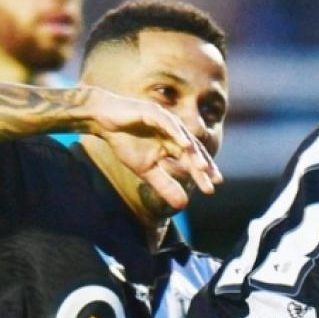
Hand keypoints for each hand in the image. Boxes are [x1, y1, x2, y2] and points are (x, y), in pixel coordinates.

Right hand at [82, 86, 221, 208]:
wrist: (103, 121)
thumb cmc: (126, 142)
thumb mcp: (146, 170)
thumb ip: (165, 185)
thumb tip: (183, 205)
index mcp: (174, 144)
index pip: (191, 161)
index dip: (202, 175)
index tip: (212, 190)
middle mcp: (174, 132)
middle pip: (193, 150)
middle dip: (204, 166)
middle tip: (215, 180)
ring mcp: (166, 120)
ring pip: (184, 137)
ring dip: (194, 152)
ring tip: (202, 167)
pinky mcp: (153, 112)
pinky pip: (168, 124)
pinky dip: (177, 133)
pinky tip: (185, 145)